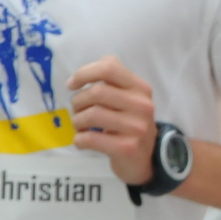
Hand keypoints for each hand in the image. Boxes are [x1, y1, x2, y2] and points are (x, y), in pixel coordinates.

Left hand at [67, 56, 156, 185]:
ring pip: (91, 115)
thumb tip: (101, 61)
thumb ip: (117, 78)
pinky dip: (79, 140)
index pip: (109, 68)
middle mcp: (142, 105)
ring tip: (81, 127)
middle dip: (78, 102)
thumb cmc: (131, 123)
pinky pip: (89, 138)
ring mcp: (136, 127)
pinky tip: (84, 141)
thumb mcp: (131, 98)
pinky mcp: (126, 148)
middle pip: (97, 92)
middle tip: (78, 110)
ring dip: (78, 122)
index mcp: (141, 88)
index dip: (84, 73)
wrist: (148, 158)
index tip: (73, 84)